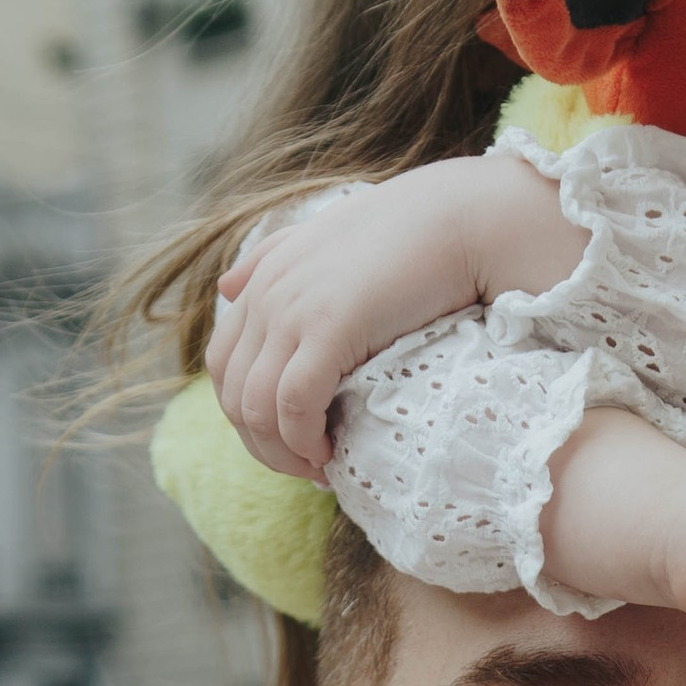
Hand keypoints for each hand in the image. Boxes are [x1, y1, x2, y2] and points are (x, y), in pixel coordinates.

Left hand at [209, 157, 581, 473]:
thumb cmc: (409, 230)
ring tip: (320, 466)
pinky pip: (293, 405)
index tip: (292, 441)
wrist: (461, 218)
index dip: (249, 417)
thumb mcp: (327, 235)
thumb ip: (273, 256)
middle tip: (306, 467)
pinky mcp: (328, 330)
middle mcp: (267, 296)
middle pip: (234, 397)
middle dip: (263, 446)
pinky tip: (330, 453)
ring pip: (256, 408)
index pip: (224, 367)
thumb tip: (226, 286)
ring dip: (283, 453)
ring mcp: (293, 312)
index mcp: (263, 279)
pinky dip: (304, 441)